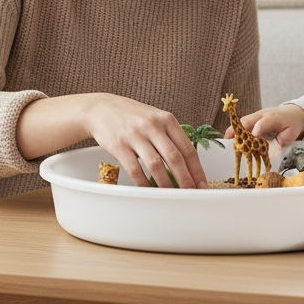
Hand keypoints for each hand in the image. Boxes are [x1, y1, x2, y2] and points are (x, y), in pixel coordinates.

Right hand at [82, 94, 206, 188]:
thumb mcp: (155, 118)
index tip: (201, 184)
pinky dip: (144, 183)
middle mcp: (153, 126)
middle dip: (186, 179)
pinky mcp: (119, 145)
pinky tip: (149, 190)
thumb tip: (188, 163)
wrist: (101, 108)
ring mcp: (135, 135)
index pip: (188, 148)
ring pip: (156, 165)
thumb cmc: (132, 116)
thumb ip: (170, 136)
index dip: (197, 169)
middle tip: (191, 193)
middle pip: (175, 158)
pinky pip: (135, 169)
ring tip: (171, 195)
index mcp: (167, 119)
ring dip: (166, 184)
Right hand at [234, 103, 303, 147]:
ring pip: (242, 121)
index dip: (257, 129)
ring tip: (226, 140)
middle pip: (248, 120)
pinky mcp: (252, 119)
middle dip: (238, 129)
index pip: (263, 123)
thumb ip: (284, 139)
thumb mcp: (293, 132)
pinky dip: (235, 130)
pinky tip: (229, 138)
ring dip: (233, 130)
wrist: (291, 113)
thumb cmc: (291, 123)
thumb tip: (275, 148)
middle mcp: (262, 115)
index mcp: (273, 118)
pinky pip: (242, 123)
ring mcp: (256, 116)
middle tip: (229, 139)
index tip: (252, 137)